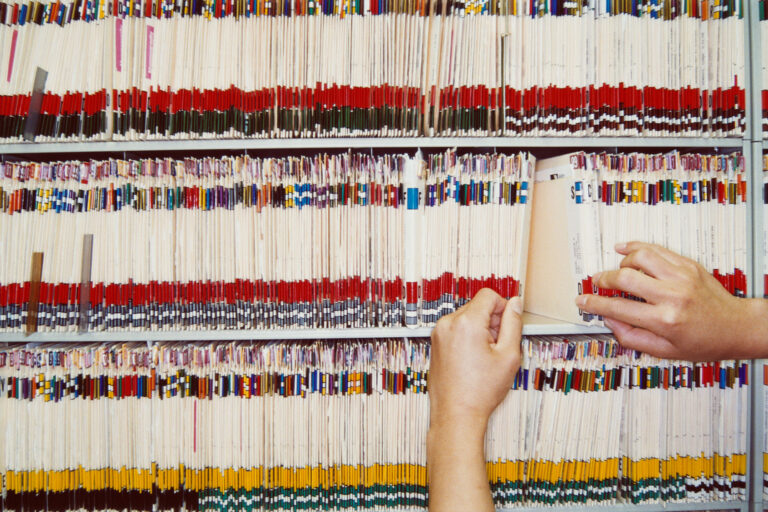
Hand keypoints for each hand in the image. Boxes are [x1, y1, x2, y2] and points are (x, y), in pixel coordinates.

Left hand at [427, 288, 522, 511]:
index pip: (488, 295)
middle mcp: (448, 323)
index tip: (506, 327)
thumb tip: (515, 303)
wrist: (456, 415)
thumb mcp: (508, 355)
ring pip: (466, 318)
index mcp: (466, 322)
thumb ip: (513, 323)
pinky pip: (455, 329)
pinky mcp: (435, 344)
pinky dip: (466, 338)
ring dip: (479, 330)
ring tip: (484, 357)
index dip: (502, 308)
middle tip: (497, 348)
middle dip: (491, 322)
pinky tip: (472, 361)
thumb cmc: (481, 390)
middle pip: (476, 306)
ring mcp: (438, 334)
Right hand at [576, 241, 767, 360]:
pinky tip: (625, 249)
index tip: (583, 300)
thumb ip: (631, 337)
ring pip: (640, 257)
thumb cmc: (705, 341)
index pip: (618, 308)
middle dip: (604, 279)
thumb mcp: (665, 351)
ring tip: (618, 271)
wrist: (736, 327)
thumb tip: (609, 320)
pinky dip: (636, 247)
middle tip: (597, 282)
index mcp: (665, 320)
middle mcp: (673, 296)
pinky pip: (656, 249)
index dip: (594, 303)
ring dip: (622, 263)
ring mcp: (681, 277)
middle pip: (625, 278)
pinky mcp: (688, 265)